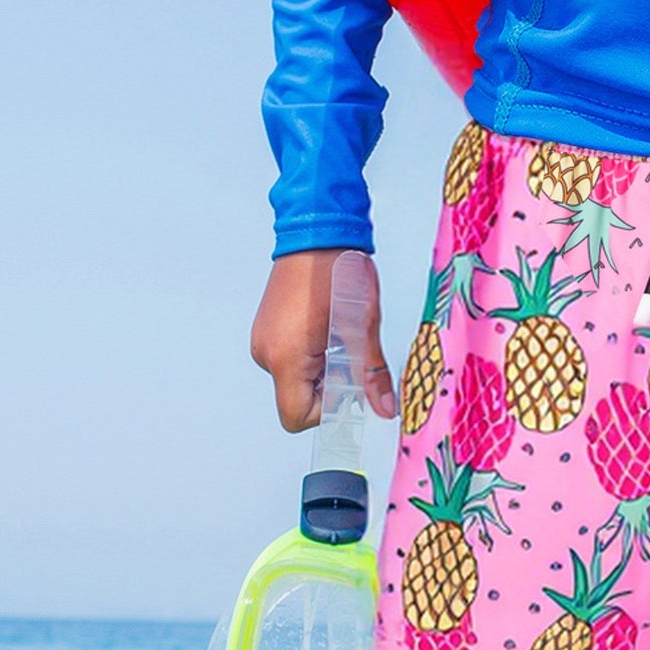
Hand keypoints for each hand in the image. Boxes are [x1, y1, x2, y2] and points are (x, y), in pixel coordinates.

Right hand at [250, 249, 397, 431]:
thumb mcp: (362, 326)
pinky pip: (290, 360)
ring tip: (338, 333)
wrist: (316, 232)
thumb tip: (385, 409)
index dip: (328, 410)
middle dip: (329, 386)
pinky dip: (311, 354)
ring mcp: (263, 341)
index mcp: (285, 357)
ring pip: (295, 380)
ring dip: (322, 369)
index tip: (350, 385)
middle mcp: (266, 353)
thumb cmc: (337, 270)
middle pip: (297, 399)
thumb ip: (371, 373)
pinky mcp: (267, 330)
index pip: (297, 417)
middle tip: (349, 351)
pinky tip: (326, 328)